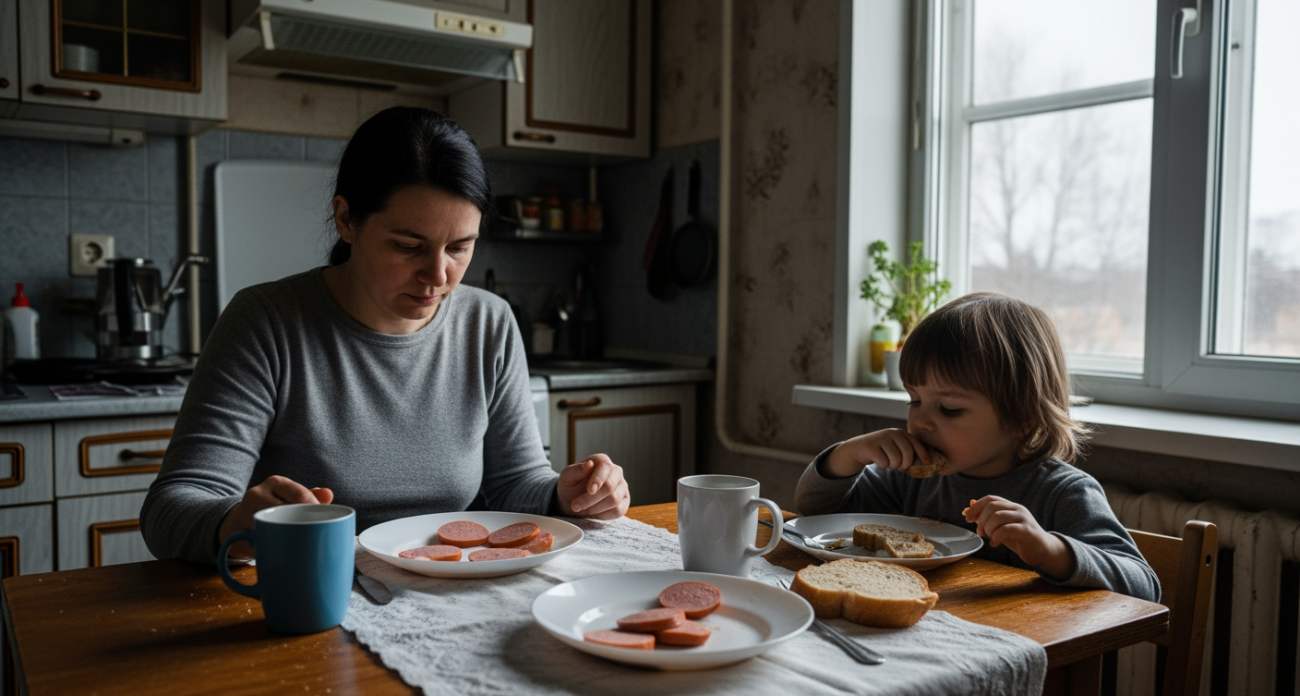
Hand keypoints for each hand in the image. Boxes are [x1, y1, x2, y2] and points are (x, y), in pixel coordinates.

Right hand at [217, 475, 334, 558]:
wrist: (235, 521)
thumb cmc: (272, 508)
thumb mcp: (290, 497)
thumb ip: (310, 496)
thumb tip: (328, 494)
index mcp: (276, 483)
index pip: (300, 494)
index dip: (315, 510)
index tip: (324, 522)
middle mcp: (258, 494)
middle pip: (286, 510)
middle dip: (302, 525)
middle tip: (314, 538)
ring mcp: (244, 513)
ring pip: (270, 527)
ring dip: (285, 538)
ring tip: (298, 546)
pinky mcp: (235, 533)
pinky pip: (256, 543)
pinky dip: (269, 548)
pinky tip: (278, 552)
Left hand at [555, 454, 629, 519]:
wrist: (574, 500)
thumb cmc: (571, 486)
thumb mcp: (567, 477)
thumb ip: (576, 470)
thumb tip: (589, 464)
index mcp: (602, 461)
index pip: (605, 468)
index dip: (597, 480)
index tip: (589, 490)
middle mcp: (616, 471)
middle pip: (609, 486)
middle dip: (591, 499)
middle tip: (575, 506)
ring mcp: (622, 487)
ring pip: (614, 500)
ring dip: (595, 508)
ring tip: (582, 510)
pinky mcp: (624, 501)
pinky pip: (618, 511)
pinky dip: (603, 515)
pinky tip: (593, 514)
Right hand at [825, 428, 929, 477]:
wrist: (859, 448)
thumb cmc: (882, 449)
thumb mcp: (895, 446)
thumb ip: (907, 450)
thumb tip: (924, 463)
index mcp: (899, 433)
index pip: (915, 443)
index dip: (922, 453)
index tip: (927, 463)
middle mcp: (891, 433)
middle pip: (907, 453)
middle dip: (906, 464)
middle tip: (901, 468)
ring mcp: (881, 439)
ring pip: (896, 460)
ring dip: (893, 466)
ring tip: (888, 463)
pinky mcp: (871, 447)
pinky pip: (884, 463)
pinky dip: (883, 466)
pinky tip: (879, 461)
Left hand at [964, 496, 1073, 578]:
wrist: (1044, 551)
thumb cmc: (1020, 539)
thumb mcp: (1002, 527)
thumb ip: (988, 518)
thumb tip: (969, 506)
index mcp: (1012, 506)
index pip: (990, 499)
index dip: (976, 507)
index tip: (967, 517)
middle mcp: (1018, 509)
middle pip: (992, 506)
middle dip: (981, 520)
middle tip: (980, 532)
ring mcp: (1024, 519)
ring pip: (997, 517)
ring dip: (988, 529)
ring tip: (989, 537)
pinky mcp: (1027, 531)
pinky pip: (1005, 530)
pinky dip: (996, 537)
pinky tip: (995, 544)